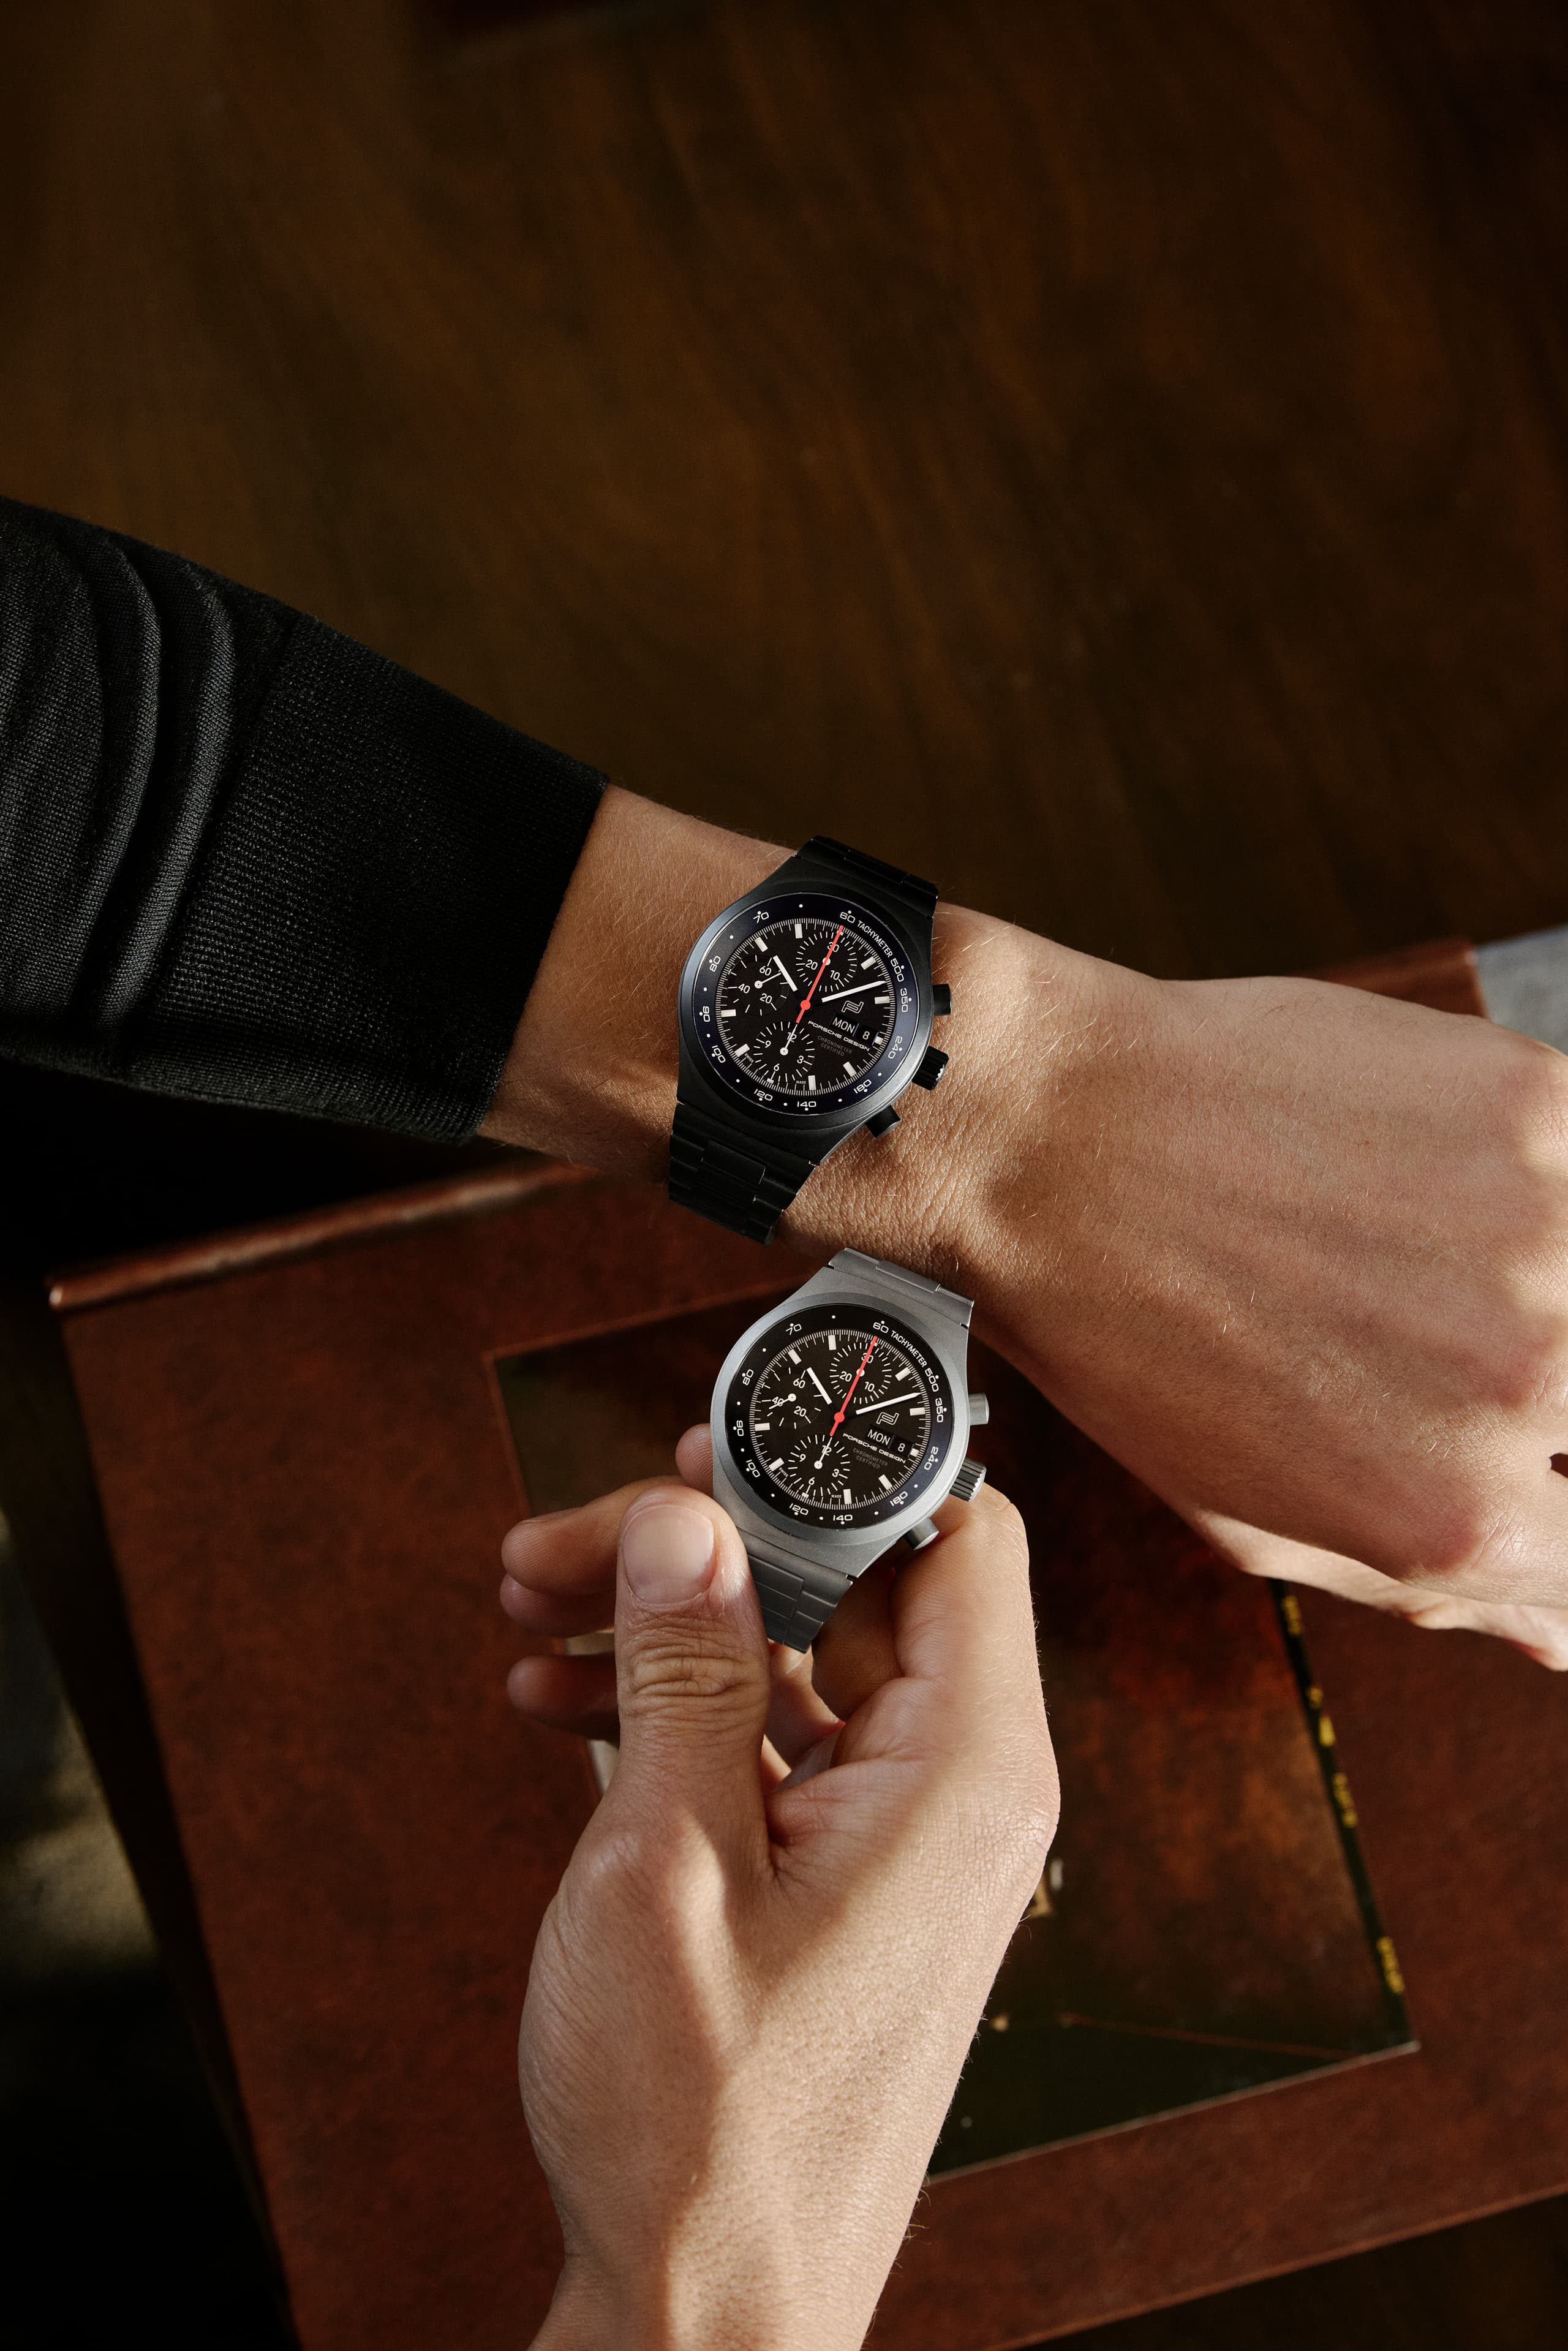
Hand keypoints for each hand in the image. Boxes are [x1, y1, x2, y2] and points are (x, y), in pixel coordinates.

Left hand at [486, 787, 1567, 1648]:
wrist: (1041, 1143)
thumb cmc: (1121, 1333)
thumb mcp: (1252, 1517)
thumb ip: (1429, 1582)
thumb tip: (1559, 1638)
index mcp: (1458, 1521)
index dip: (1555, 1503)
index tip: (1517, 1461)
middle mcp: (1524, 1390)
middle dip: (1545, 1397)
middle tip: (1430, 1344)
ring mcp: (1543, 1237)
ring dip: (1546, 1288)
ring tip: (1424, 1257)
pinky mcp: (1536, 1107)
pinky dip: (1535, 1186)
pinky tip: (1436, 1176)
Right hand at [500, 1435, 1054, 2350]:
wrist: (710, 2319)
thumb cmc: (703, 2126)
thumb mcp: (668, 1862)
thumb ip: (686, 1667)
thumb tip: (684, 1517)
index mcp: (963, 1771)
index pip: (954, 1532)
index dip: (835, 1464)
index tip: (703, 1442)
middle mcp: (956, 1794)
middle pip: (853, 1586)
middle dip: (706, 1546)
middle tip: (563, 1544)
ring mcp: (902, 1844)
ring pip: (799, 1661)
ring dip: (669, 1625)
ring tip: (530, 1613)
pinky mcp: (846, 1888)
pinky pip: (776, 1749)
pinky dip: (679, 1711)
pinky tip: (560, 1704)